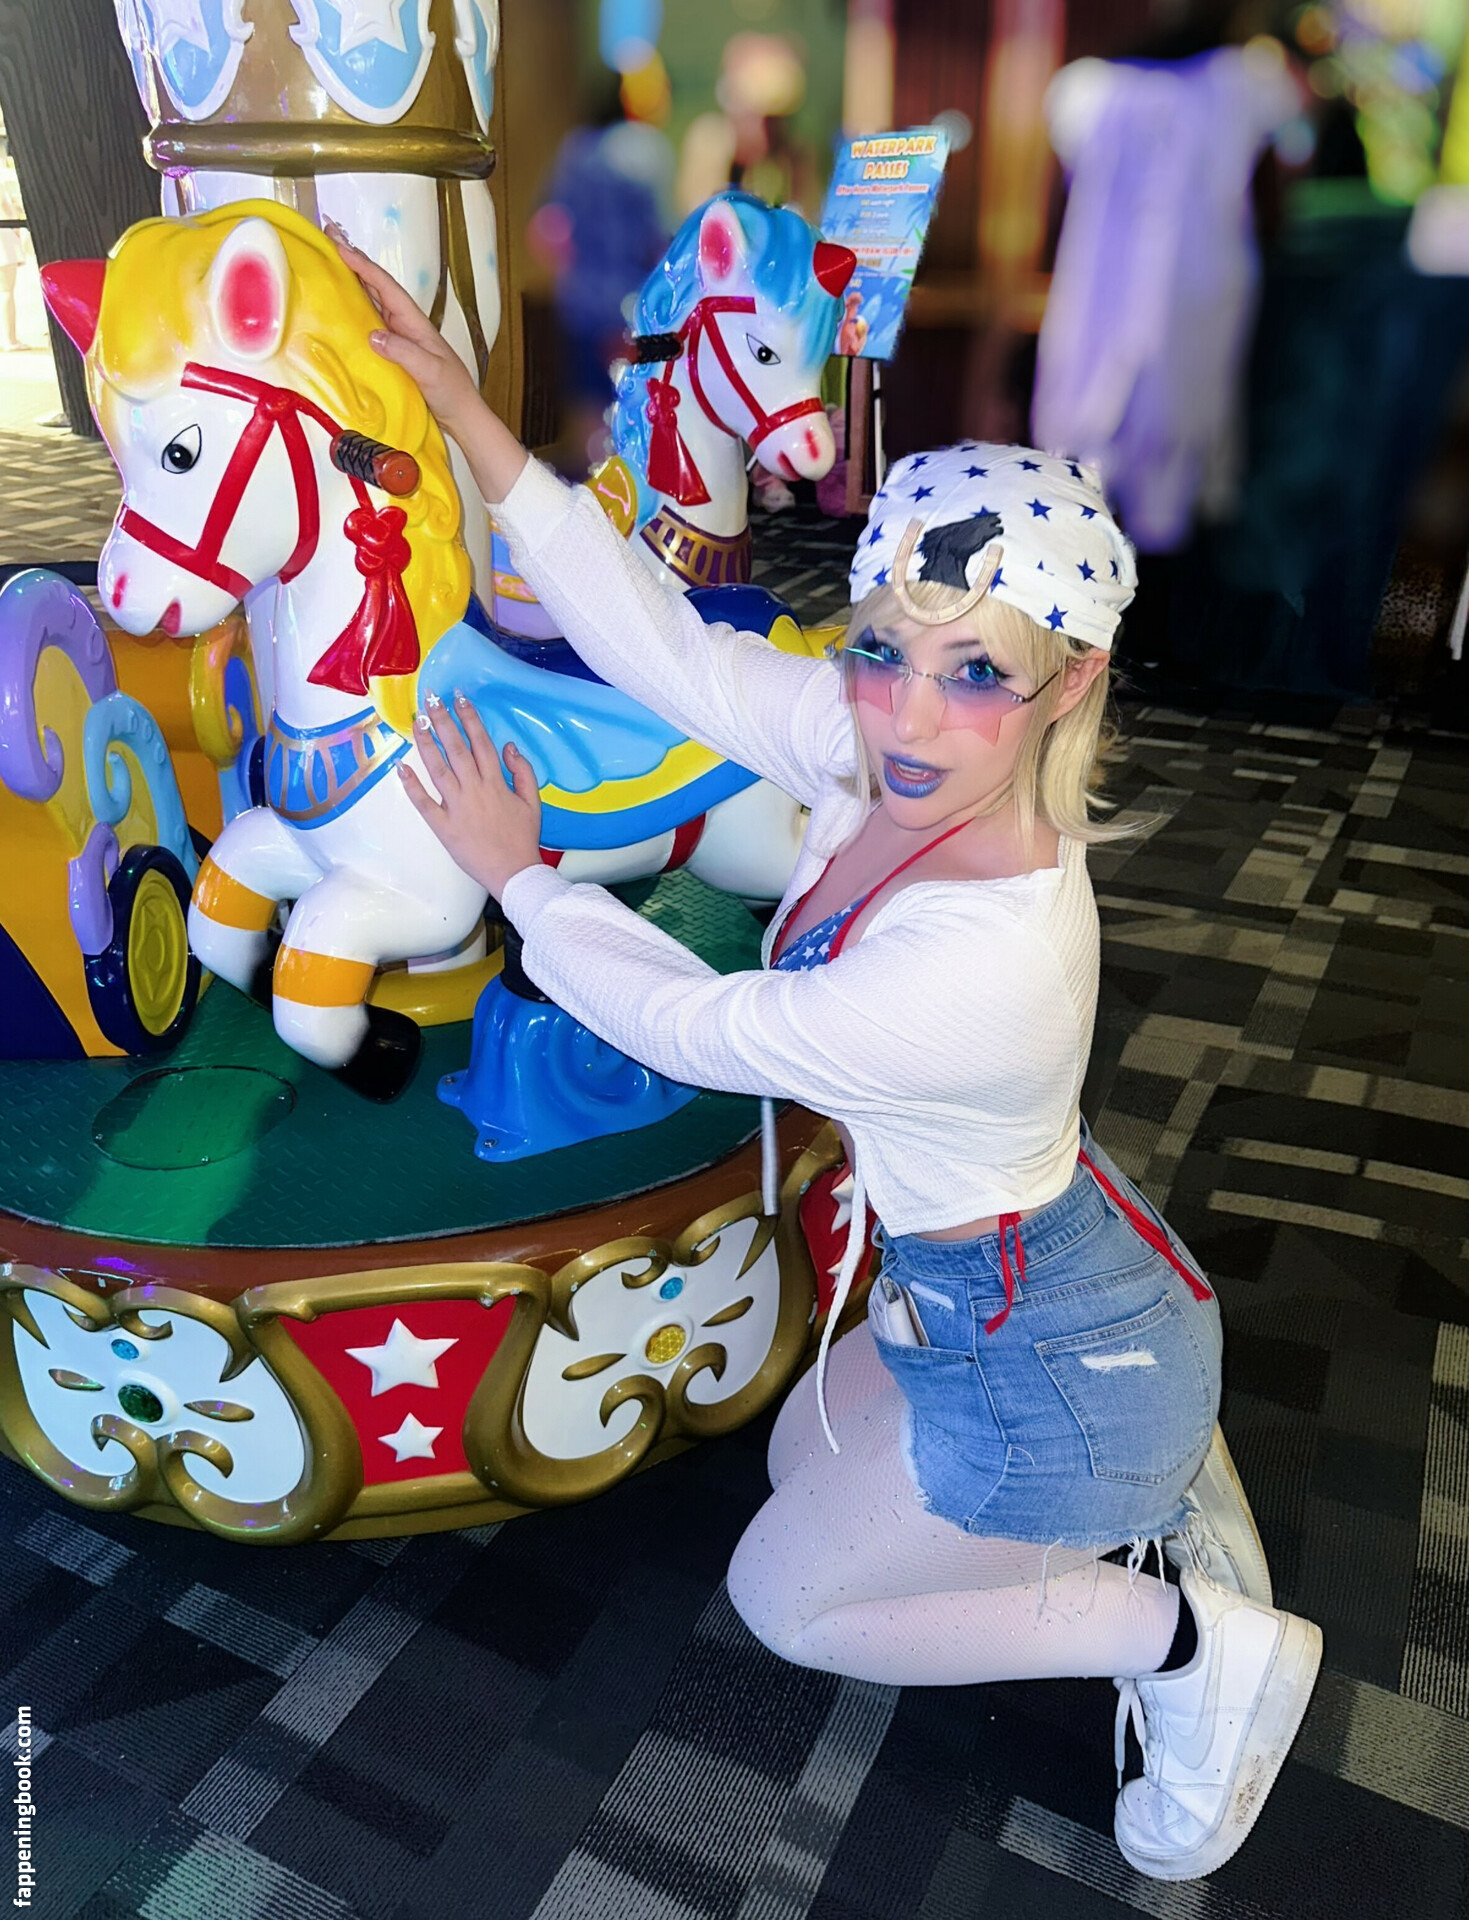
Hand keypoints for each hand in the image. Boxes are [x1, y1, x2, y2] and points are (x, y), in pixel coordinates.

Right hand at [327, 221, 529, 501]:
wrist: (461, 415)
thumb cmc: (451, 392)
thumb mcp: (430, 372)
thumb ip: (404, 353)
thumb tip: (372, 335)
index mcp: (415, 322)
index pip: (386, 287)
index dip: (364, 266)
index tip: (341, 247)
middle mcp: (405, 324)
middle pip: (376, 286)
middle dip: (354, 261)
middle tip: (329, 235)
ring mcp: (399, 337)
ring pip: (371, 301)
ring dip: (351, 281)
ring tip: (329, 260)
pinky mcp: (393, 352)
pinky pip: (369, 324)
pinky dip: (353, 310)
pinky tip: (339, 305)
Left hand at [399, 692, 543, 901]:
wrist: (513, 874)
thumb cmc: (523, 838)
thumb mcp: (533, 802)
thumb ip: (522, 771)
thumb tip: (508, 746)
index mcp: (496, 783)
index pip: (480, 742)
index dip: (469, 717)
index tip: (459, 697)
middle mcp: (474, 790)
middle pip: (456, 748)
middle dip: (442, 720)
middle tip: (430, 698)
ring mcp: (456, 807)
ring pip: (437, 769)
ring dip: (426, 743)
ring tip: (416, 721)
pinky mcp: (442, 826)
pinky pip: (423, 802)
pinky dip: (411, 785)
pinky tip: (401, 766)